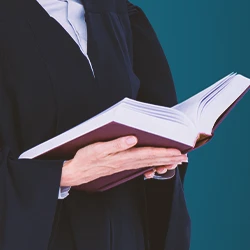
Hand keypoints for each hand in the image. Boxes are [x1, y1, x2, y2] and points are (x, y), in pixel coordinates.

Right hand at [60, 136, 187, 185]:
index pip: (148, 154)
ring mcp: (125, 165)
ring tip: (175, 161)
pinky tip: (156, 164)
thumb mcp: (98, 148)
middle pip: (152, 160)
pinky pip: (141, 165)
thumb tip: (133, 139)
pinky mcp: (121, 165)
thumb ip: (116, 144)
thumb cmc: (86, 158)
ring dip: (163, 162)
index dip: (164, 152)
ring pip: (148, 163)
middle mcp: (126, 162)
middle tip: (184, 157)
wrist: (78, 172)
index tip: (178, 152)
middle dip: (169, 158)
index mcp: (123, 156)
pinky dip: (152, 164)